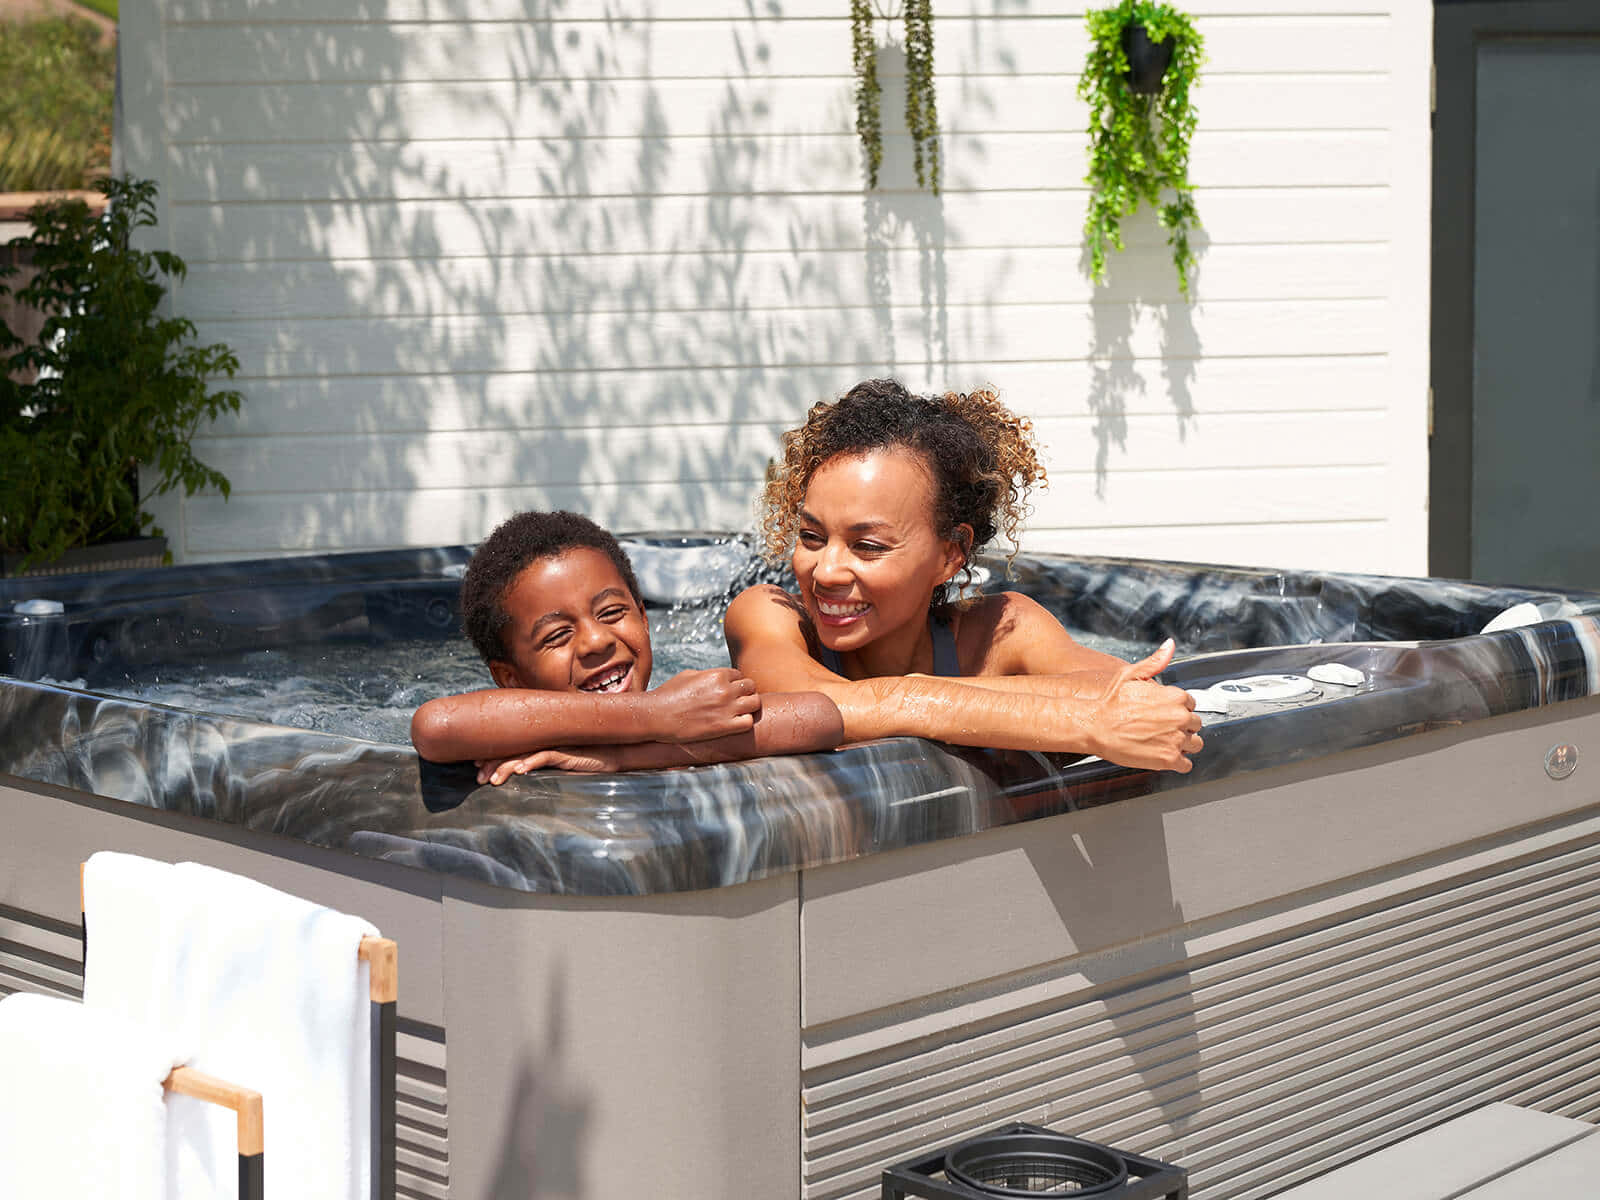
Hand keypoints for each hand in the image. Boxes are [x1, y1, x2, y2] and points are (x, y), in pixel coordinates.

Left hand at [475, 745, 621, 783]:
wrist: (615, 754)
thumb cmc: (589, 761)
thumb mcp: (562, 766)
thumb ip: (545, 766)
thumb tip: (524, 774)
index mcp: (541, 744)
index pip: (512, 748)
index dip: (493, 756)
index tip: (477, 767)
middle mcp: (545, 742)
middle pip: (513, 750)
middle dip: (492, 763)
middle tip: (478, 777)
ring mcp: (556, 746)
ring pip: (524, 754)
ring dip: (506, 766)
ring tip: (492, 780)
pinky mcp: (568, 753)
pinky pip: (546, 756)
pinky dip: (532, 763)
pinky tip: (520, 771)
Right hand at [649, 668, 760, 741]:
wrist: (656, 716)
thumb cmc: (668, 695)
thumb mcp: (689, 675)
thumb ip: (709, 675)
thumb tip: (719, 678)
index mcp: (717, 675)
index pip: (740, 675)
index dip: (736, 683)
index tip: (729, 692)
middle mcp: (725, 690)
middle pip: (751, 687)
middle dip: (745, 693)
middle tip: (736, 702)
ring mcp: (726, 708)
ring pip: (755, 703)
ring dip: (748, 707)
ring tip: (738, 712)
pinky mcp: (724, 727)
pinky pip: (748, 722)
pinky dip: (744, 722)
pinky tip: (734, 724)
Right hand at [1083, 639, 1203, 772]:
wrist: (1094, 725)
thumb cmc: (1110, 703)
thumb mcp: (1131, 674)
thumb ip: (1155, 662)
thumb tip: (1169, 646)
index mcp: (1175, 697)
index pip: (1191, 705)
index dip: (1178, 710)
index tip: (1166, 714)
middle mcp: (1180, 717)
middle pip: (1195, 725)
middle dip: (1182, 727)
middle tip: (1162, 729)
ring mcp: (1176, 739)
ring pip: (1195, 745)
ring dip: (1183, 745)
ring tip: (1164, 743)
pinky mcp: (1169, 759)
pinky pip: (1186, 764)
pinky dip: (1178, 763)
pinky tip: (1164, 756)